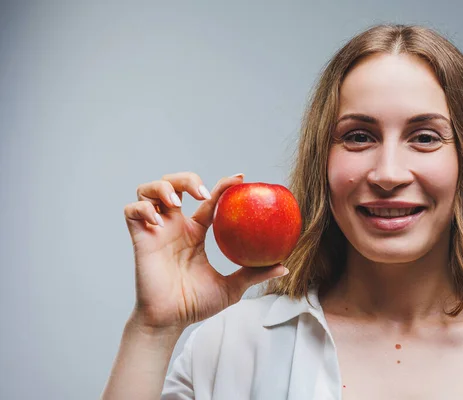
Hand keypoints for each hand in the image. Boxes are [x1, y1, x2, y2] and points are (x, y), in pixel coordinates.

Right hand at [123, 172, 287, 331]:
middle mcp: (175, 226)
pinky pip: (132, 211)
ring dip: (162, 188)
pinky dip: (143, 209)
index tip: (240, 178)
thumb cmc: (196, 304)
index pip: (207, 199)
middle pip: (174, 184)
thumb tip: (284, 267)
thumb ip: (254, 274)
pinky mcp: (140, 239)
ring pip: (149, 190)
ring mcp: (155, 230)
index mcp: (195, 232)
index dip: (222, 185)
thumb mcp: (232, 287)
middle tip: (201, 193)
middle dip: (186, 179)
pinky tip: (159, 222)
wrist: (171, 321)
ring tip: (177, 202)